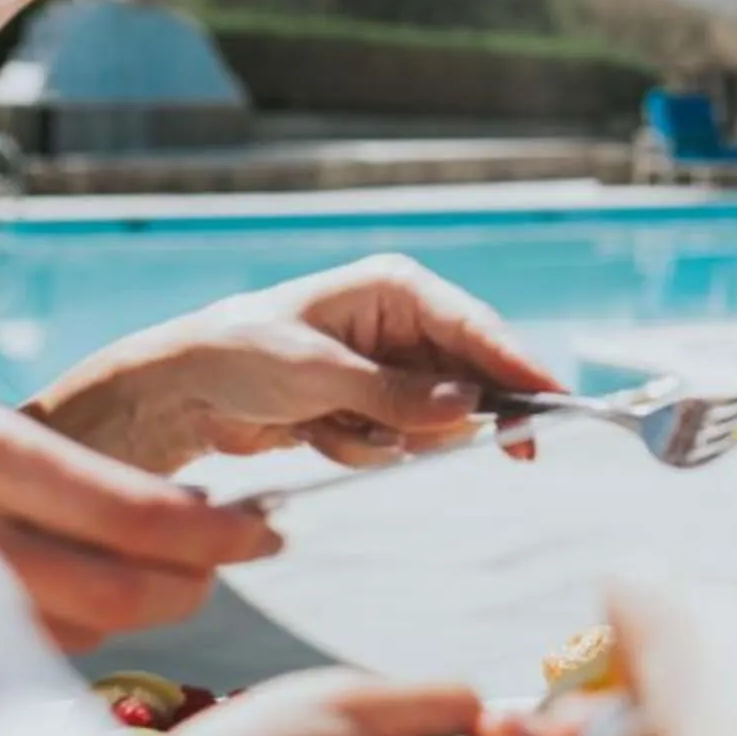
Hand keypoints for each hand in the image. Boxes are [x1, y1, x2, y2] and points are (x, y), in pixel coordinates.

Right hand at [0, 384, 277, 649]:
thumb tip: (172, 518)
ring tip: (167, 576)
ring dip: (140, 610)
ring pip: (82, 628)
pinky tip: (82, 600)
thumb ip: (57, 471)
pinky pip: (28, 648)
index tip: (266, 530)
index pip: (136, 512)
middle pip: (122, 591)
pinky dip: (75, 631)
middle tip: (224, 564)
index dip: (218, 533)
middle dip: (193, 584)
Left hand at [27, 254, 564, 476]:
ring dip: (389, 437)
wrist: (179, 393)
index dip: (518, 366)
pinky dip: (361, 447)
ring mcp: (386, 365)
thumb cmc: (239, 356)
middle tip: (457, 444)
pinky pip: (396, 440)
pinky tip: (316, 434)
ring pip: (432, 419)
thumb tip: (467, 403)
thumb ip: (396, 392)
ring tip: (331, 426)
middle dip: (443, 418)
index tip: (556, 403)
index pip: (473, 327)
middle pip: (466, 376)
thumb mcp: (318, 374)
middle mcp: (400, 322)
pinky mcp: (369, 403)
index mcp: (395, 288)